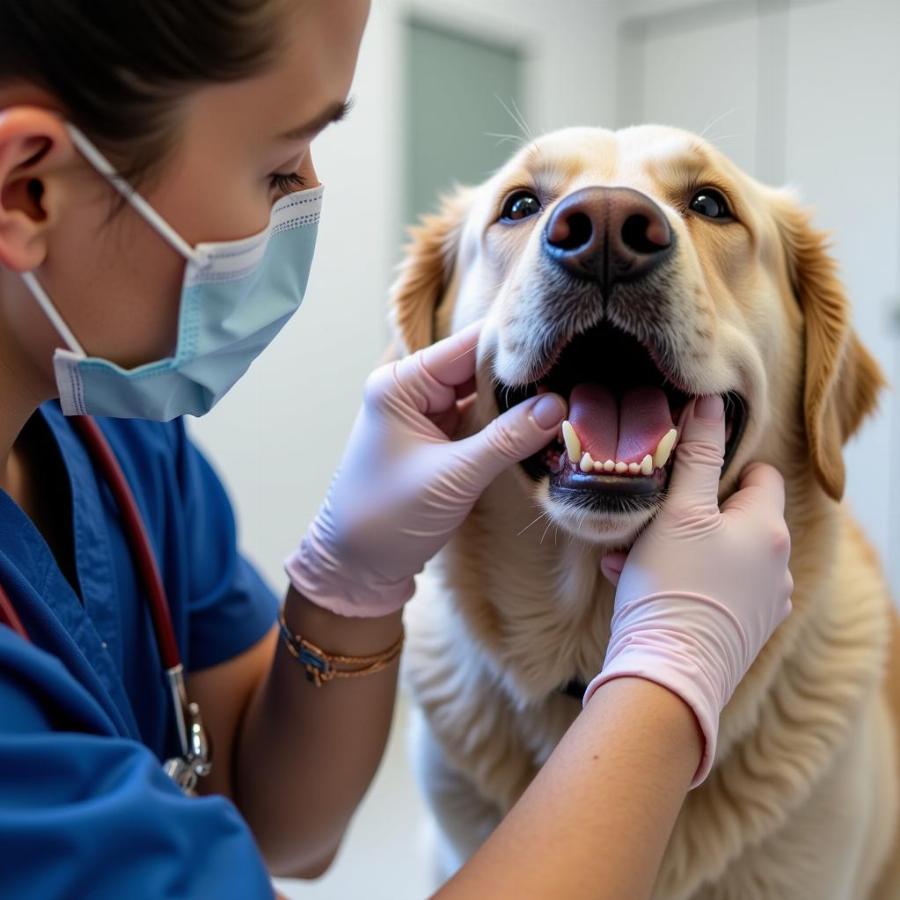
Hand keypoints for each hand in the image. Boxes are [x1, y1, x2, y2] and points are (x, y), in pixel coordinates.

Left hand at [285, 322, 567, 617]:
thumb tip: (558, 405)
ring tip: (570, 397)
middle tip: (577, 375)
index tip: (563, 345)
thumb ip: (507, 439)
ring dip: (519, 403)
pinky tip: (544, 425)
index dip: (514, 347)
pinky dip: (508, 426)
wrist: (359, 567)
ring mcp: (427, 415)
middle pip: (479, 368)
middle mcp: (413, 390)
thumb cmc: (388, 518)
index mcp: (401, 384)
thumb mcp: (453, 476)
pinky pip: (481, 422)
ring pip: (484, 396)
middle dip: (523, 376)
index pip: (467, 347)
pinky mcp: (440, 441)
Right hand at [585, 394, 792, 786]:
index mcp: (768, 528)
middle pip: (734, 518)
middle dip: (686, 516)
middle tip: (647, 524)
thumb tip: (709, 401)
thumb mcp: (678, 511)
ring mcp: (764, 603)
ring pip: (717, 555)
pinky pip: (713, 590)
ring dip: (677, 549)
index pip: (759, 476)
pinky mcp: (743, 632)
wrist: (665, 673)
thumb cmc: (671, 585)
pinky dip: (682, 582)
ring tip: (632, 560)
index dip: (718, 471)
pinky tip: (641, 586)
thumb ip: (695, 453)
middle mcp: (778, 565)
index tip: (682, 481)